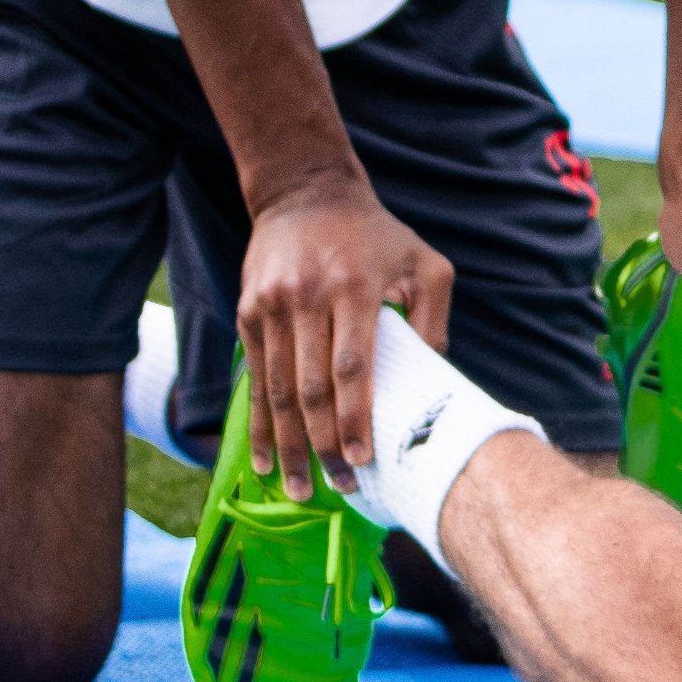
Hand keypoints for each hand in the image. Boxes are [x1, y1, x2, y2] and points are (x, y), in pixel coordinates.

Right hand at [237, 171, 453, 498]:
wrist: (305, 191)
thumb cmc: (375, 235)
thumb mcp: (423, 260)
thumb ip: (434, 316)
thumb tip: (432, 378)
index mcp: (354, 285)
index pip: (352, 366)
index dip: (355, 418)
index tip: (363, 459)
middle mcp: (306, 296)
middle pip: (310, 388)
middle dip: (324, 445)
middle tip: (340, 486)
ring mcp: (271, 306)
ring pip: (277, 391)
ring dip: (288, 447)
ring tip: (300, 489)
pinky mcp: (247, 314)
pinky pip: (255, 379)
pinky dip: (259, 424)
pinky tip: (265, 460)